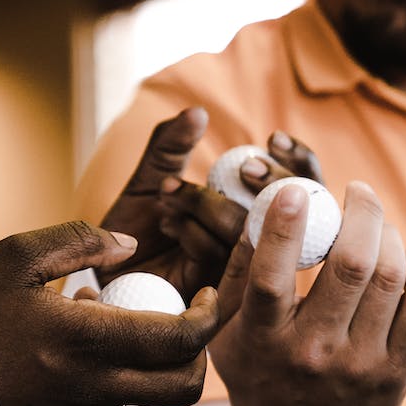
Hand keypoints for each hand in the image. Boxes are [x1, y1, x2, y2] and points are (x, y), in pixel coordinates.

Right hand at [0, 221, 219, 405]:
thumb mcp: (16, 255)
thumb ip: (80, 241)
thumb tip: (128, 245)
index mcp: (89, 341)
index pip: (183, 340)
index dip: (211, 315)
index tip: (209, 290)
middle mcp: (95, 384)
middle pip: (185, 386)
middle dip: (203, 350)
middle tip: (192, 311)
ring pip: (155, 394)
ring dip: (163, 358)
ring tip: (133, 313)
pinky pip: (119, 395)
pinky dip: (128, 366)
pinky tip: (92, 330)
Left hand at [95, 111, 323, 299]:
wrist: (105, 266)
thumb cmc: (134, 224)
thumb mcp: (152, 174)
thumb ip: (172, 144)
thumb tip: (198, 112)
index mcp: (249, 208)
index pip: (299, 184)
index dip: (297, 160)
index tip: (276, 138)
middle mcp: (250, 240)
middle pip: (286, 211)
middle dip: (271, 182)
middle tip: (245, 167)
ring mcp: (234, 269)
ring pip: (243, 229)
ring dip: (205, 202)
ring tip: (168, 191)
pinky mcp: (214, 292)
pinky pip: (215, 251)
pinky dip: (189, 228)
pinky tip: (167, 222)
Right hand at [209, 180, 405, 405]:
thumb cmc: (256, 377)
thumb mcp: (225, 333)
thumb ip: (236, 270)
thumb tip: (264, 205)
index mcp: (264, 340)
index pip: (273, 275)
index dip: (287, 226)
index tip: (298, 188)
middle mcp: (313, 354)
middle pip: (351, 264)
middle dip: (361, 212)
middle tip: (358, 191)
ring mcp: (359, 366)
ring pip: (391, 277)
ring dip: (389, 235)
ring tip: (378, 225)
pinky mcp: (395, 376)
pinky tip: (405, 256)